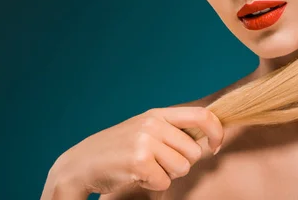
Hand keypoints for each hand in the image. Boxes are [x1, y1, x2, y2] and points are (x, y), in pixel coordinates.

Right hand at [45, 107, 223, 196]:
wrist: (81, 164)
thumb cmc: (119, 150)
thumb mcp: (146, 130)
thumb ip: (173, 131)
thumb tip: (208, 138)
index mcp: (158, 114)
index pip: (202, 116)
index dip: (216, 132)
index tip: (215, 147)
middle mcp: (153, 124)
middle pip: (194, 151)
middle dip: (181, 164)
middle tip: (158, 163)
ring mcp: (145, 141)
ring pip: (182, 168)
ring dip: (166, 175)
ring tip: (145, 168)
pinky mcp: (139, 161)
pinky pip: (164, 181)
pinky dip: (153, 184)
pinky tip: (136, 176)